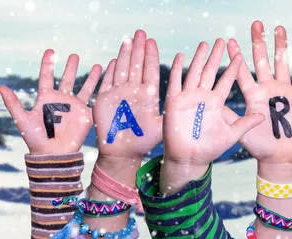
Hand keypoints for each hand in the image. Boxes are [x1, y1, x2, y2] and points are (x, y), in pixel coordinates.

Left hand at [0, 49, 101, 154]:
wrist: (53, 155)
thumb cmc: (36, 139)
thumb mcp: (23, 119)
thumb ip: (13, 103)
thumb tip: (0, 87)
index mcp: (46, 99)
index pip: (47, 77)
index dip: (48, 64)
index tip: (51, 51)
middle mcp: (61, 100)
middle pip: (67, 79)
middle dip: (71, 67)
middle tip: (75, 55)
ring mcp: (74, 107)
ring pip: (84, 87)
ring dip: (91, 76)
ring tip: (98, 65)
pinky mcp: (85, 115)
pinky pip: (94, 99)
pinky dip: (101, 89)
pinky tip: (107, 81)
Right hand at [93, 30, 162, 159]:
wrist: (123, 153)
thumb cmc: (143, 141)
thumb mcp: (162, 126)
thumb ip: (171, 113)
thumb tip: (187, 103)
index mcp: (148, 95)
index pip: (150, 70)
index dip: (150, 56)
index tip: (152, 41)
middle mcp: (133, 91)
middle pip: (136, 65)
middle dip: (138, 49)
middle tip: (141, 32)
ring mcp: (119, 94)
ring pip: (122, 69)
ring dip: (125, 54)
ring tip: (128, 39)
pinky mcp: (104, 100)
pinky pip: (107, 81)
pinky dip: (110, 71)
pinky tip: (114, 60)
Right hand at [161, 39, 264, 192]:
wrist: (190, 159)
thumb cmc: (210, 148)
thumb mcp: (232, 135)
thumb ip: (245, 123)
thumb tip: (263, 116)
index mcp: (216, 102)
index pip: (226, 80)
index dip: (232, 68)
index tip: (240, 54)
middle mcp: (203, 96)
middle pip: (210, 71)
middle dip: (216, 56)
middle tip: (221, 40)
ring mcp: (189, 98)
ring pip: (194, 72)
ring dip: (199, 58)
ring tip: (205, 44)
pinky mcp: (175, 102)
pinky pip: (176, 83)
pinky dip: (177, 69)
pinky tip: (181, 56)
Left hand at [225, 21, 291, 165]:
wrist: (280, 158)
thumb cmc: (259, 147)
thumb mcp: (239, 131)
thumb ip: (228, 116)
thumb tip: (210, 104)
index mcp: (253, 95)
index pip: (242, 72)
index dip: (235, 57)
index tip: (228, 41)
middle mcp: (268, 90)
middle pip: (263, 61)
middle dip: (259, 43)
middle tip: (255, 24)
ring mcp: (284, 92)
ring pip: (283, 64)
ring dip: (281, 46)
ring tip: (278, 28)